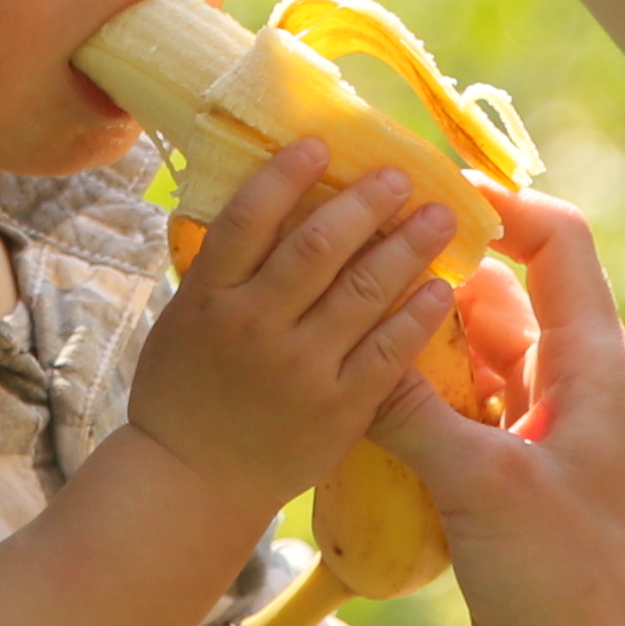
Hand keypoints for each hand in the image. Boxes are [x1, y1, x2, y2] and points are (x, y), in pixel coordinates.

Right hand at [123, 136, 460, 522]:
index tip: (321, 144)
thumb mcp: (183, 318)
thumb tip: (269, 193)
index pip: (248, 218)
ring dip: (406, 245)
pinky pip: (388, 350)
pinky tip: (441, 286)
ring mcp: (299, 367)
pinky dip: (417, 313)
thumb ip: (224, 266)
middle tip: (401, 174)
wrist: (195, 481)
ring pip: (362, 290)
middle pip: (317, 245)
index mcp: (209, 297)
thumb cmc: (186, 391)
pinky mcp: (338, 408)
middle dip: (366, 202)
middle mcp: (253, 326)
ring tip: (439, 217)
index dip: (285, 175)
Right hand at [363, 200, 624, 625]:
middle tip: (346, 255)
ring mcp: (537, 441)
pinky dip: (408, 409)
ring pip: (467, 360)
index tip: (416, 188)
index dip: (494, 203)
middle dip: (428, 275)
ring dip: (411, 347)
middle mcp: (570, 391)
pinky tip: (348, 409)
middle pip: (498, 295)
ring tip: (333, 323)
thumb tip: (353, 347)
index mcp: (593, 367)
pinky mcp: (505, 490)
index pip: (555, 241)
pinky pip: (452, 421)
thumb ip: (414, 408)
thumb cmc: (566, 585)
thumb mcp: (482, 483)